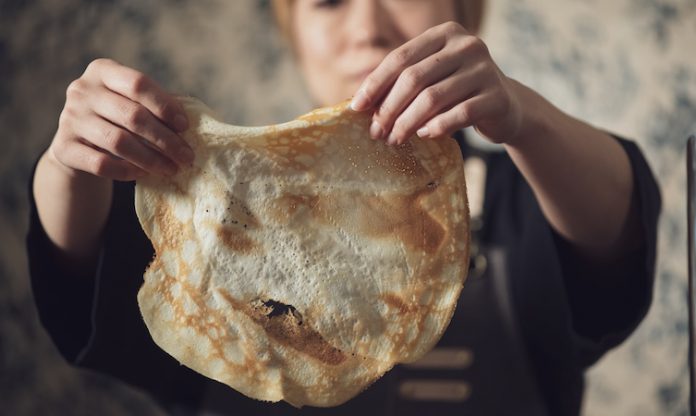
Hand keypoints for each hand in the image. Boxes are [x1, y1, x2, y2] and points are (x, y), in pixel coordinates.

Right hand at [49, 58, 193, 180]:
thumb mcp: (132, 101)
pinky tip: (143, 174)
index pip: (138, 83)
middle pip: (132, 116)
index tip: (185, 126)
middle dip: (166, 139)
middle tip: (187, 157)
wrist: (78, 144)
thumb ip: (156, 103)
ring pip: (118, 142)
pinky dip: (127, 171)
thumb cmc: (117, 118)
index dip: (165, 105)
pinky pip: (102, 164)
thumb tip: (192, 119)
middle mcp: (82, 90)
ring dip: (152, 159)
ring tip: (172, 169)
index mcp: (103, 71)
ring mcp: (69, 119)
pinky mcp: (63, 148)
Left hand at [350, 21, 522, 145]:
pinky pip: (458, 115)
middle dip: (389, 108)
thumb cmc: (458, 93)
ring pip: (433, 98)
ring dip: (407, 123)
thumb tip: (360, 104)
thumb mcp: (432, 78)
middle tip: (376, 132)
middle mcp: (467, 45)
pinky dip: (436, 128)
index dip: (375, 83)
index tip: (356, 107)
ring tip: (393, 139)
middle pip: (414, 78)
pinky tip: (423, 135)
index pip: (400, 57)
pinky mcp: (497, 97)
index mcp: (445, 34)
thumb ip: (403, 82)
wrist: (506, 107)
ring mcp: (485, 69)